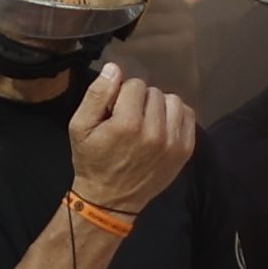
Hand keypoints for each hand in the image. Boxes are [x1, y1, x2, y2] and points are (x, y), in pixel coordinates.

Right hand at [63, 66, 200, 215]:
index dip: (121, 94)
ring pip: (172, 101)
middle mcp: (154, 132)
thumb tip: (114, 68)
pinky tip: (161, 127)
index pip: (134, 84)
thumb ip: (96, 95)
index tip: (114, 112)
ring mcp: (173, 142)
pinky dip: (174, 116)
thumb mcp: (79, 127)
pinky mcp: (185, 150)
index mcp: (127, 124)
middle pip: (153, 92)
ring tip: (146, 122)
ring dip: (159, 107)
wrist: (110, 199)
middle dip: (139, 101)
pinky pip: (187, 115)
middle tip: (128, 120)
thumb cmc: (93, 161)